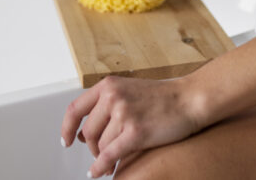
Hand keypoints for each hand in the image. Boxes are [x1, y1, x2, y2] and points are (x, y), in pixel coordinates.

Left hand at [60, 75, 203, 177]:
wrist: (190, 98)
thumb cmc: (164, 97)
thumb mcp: (129, 90)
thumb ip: (106, 105)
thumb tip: (81, 132)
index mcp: (109, 85)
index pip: (75, 109)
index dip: (66, 128)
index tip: (66, 141)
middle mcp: (113, 97)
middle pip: (88, 132)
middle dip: (91, 148)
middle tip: (98, 155)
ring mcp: (124, 114)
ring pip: (100, 145)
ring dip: (102, 158)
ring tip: (109, 163)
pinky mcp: (136, 132)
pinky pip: (110, 155)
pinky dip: (101, 167)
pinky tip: (101, 173)